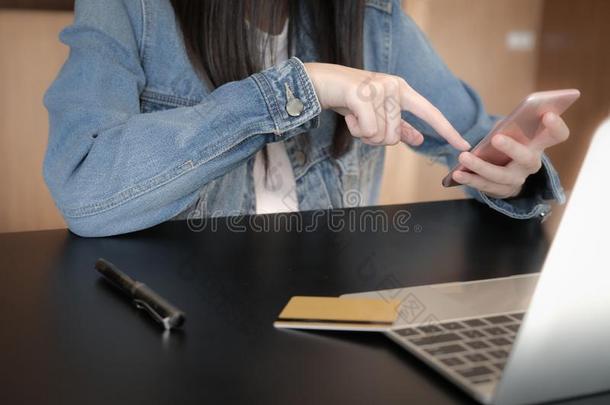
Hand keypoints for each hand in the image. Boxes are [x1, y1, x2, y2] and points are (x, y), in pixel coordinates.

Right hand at [303, 62, 469, 149]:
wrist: (320, 83)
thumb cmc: (349, 100)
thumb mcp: (377, 113)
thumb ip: (398, 125)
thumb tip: (419, 139)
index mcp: (402, 90)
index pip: (430, 113)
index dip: (447, 130)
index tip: (464, 146)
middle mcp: (394, 86)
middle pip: (394, 136)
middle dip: (373, 138)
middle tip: (360, 123)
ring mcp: (379, 88)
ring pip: (380, 135)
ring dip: (362, 134)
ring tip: (353, 117)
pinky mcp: (362, 94)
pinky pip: (368, 130)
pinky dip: (355, 130)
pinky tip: (347, 115)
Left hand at [452, 112, 569, 198]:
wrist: (505, 174)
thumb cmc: (510, 143)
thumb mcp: (513, 132)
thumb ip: (512, 125)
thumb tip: (504, 123)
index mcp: (539, 145)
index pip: (557, 135)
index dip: (556, 126)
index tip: (547, 114)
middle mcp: (531, 164)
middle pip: (527, 158)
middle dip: (512, 148)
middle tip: (496, 137)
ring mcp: (517, 179)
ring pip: (500, 175)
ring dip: (480, 166)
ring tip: (463, 157)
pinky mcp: (501, 190)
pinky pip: (485, 186)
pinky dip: (470, 179)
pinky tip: (458, 173)